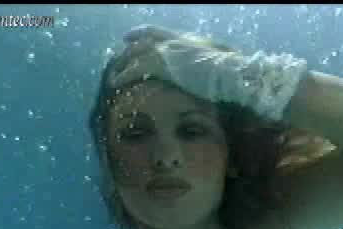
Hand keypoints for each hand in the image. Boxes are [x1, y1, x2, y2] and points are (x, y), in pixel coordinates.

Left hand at [108, 25, 236, 98]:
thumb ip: (206, 59)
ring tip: (113, 76)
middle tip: (117, 60)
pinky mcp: (162, 66)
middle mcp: (172, 41)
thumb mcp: (216, 58)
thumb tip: (210, 66)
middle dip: (127, 51)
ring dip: (123, 65)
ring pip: (136, 55)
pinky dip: (124, 76)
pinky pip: (136, 70)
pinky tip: (116, 83)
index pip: (155, 31)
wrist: (229, 72)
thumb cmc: (229, 69)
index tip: (127, 37)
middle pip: (142, 42)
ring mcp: (166, 52)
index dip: (139, 33)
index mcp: (184, 38)